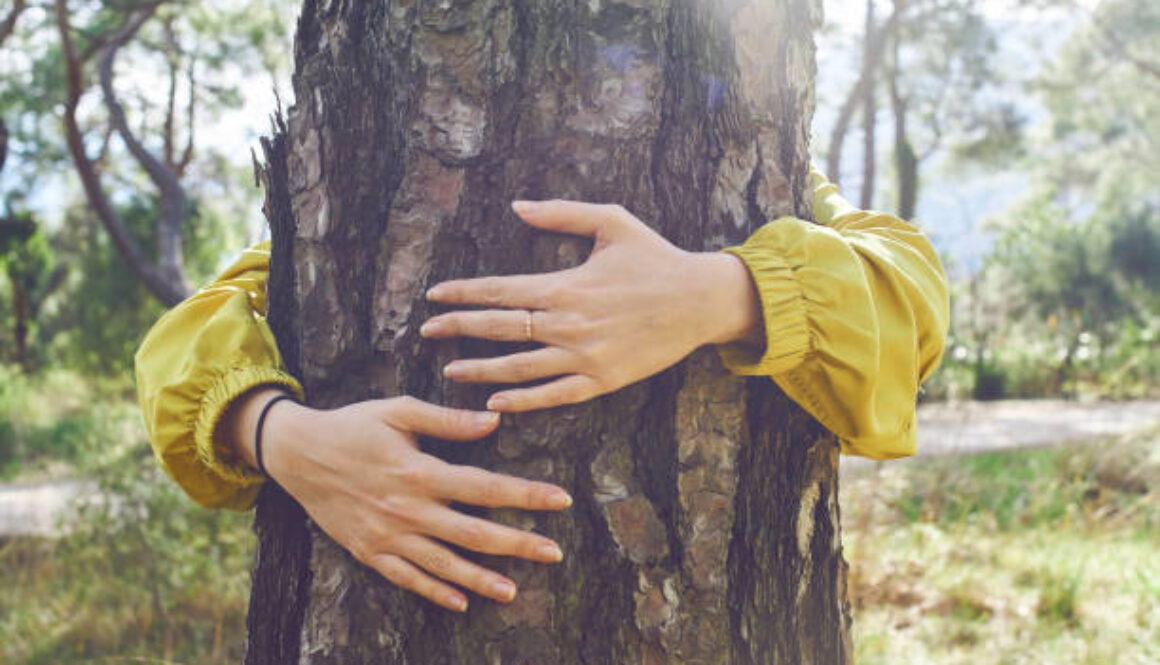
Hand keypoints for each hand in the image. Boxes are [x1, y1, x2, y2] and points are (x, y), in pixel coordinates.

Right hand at [229, 390, 571, 611]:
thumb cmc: (353, 425)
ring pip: (443, 564)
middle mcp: (408, 509)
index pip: (485, 487)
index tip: (560, 500)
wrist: (297, 453)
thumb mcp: (398, 411)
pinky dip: (434, 592)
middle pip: (473, 533)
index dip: (526, 495)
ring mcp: (388, 535)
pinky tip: (461, 603)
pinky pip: (406, 578)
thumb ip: (447, 420)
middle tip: (554, 554)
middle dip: (518, 544)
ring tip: (514, 591)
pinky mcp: (369, 551)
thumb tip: (493, 421)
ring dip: (481, 579)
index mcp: (420, 472)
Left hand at [421, 200, 762, 411]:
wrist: (700, 300)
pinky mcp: (602, 380)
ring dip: (480, 370)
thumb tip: (516, 205)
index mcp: (565, 284)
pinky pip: (554, 395)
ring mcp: (584, 356)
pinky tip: (497, 403)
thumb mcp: (612, 221)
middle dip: (458, 329)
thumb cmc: (655, 257)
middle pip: (500, 329)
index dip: (463, 294)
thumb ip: (561, 211)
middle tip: (428, 332)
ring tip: (451, 371)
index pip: (500, 290)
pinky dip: (523, 400)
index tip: (434, 296)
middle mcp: (568, 323)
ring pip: (519, 367)